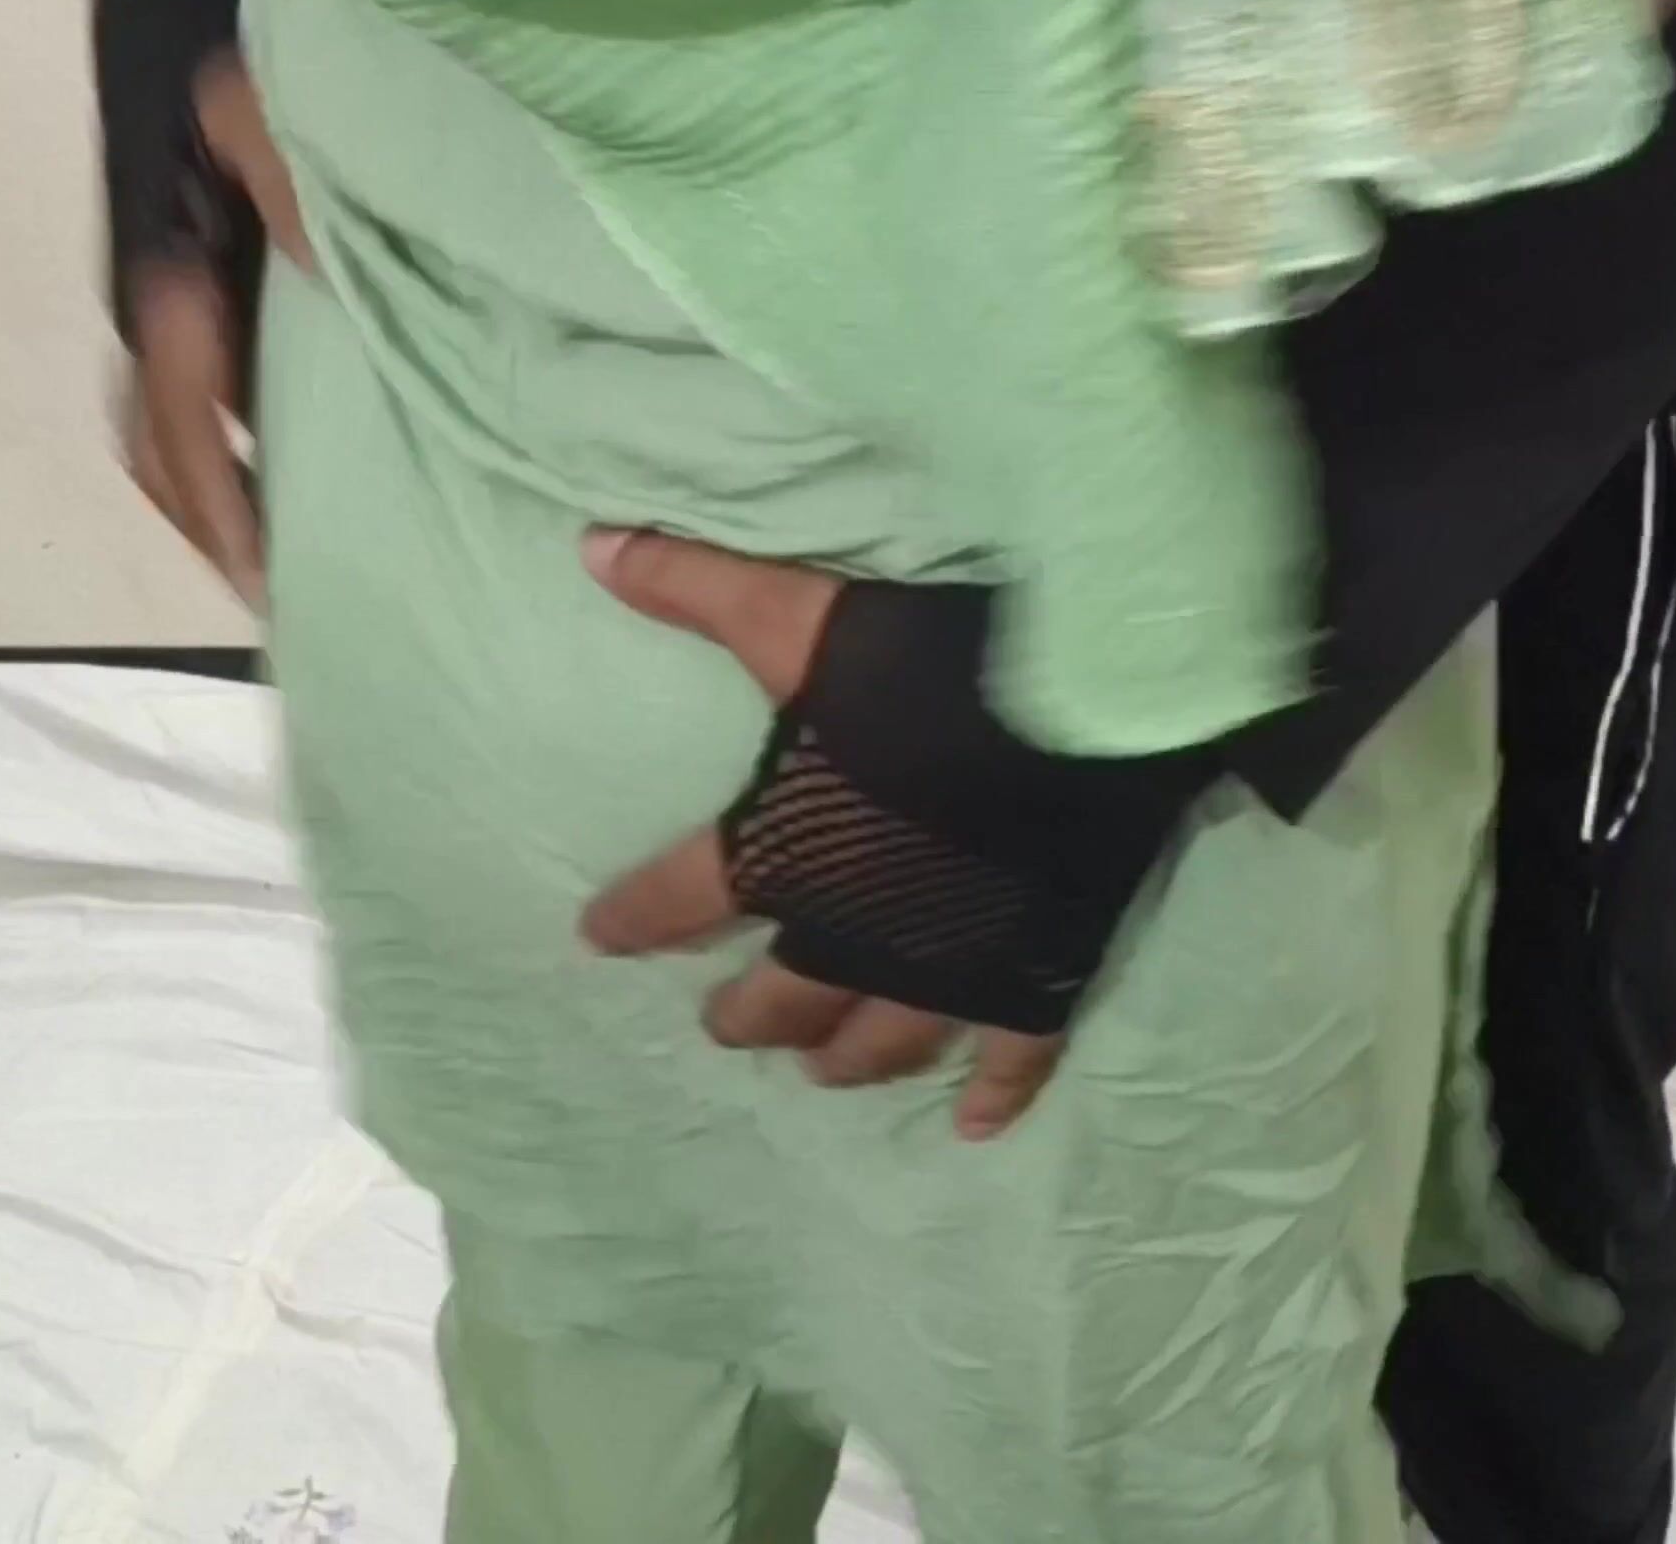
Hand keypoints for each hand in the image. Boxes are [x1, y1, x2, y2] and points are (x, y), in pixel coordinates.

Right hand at [118, 52, 309, 608]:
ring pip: (166, 411)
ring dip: (214, 482)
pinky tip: (294, 456)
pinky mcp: (193, 256)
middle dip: (209, 515)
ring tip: (286, 546)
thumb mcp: (267, 94)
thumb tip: (327, 292)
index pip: (175, 413)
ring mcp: (166, 270)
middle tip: (281, 589)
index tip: (266, 573)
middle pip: (154, 435)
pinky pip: (197, 369)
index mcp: (162, 255)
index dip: (217, 498)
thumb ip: (296, 192)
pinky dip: (230, 428)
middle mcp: (149, 279)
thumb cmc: (244, 15)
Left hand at [575, 528, 1069, 1139]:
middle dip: (748, 1014)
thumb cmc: (934, 668)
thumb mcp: (805, 617)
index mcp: (784, 856)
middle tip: (724, 1026)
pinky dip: (997, 1095)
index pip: (682, 898)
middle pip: (783, 997)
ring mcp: (947, 967)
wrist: (1088, 712)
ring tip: (823, 1075)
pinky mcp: (1034, 974)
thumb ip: (697, 589)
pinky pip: (1014, 1055)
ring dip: (845, 1061)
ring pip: (883, 1040)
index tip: (597, 939)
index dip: (635, 920)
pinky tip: (979, 1129)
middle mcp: (853, 936)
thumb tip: (588, 545)